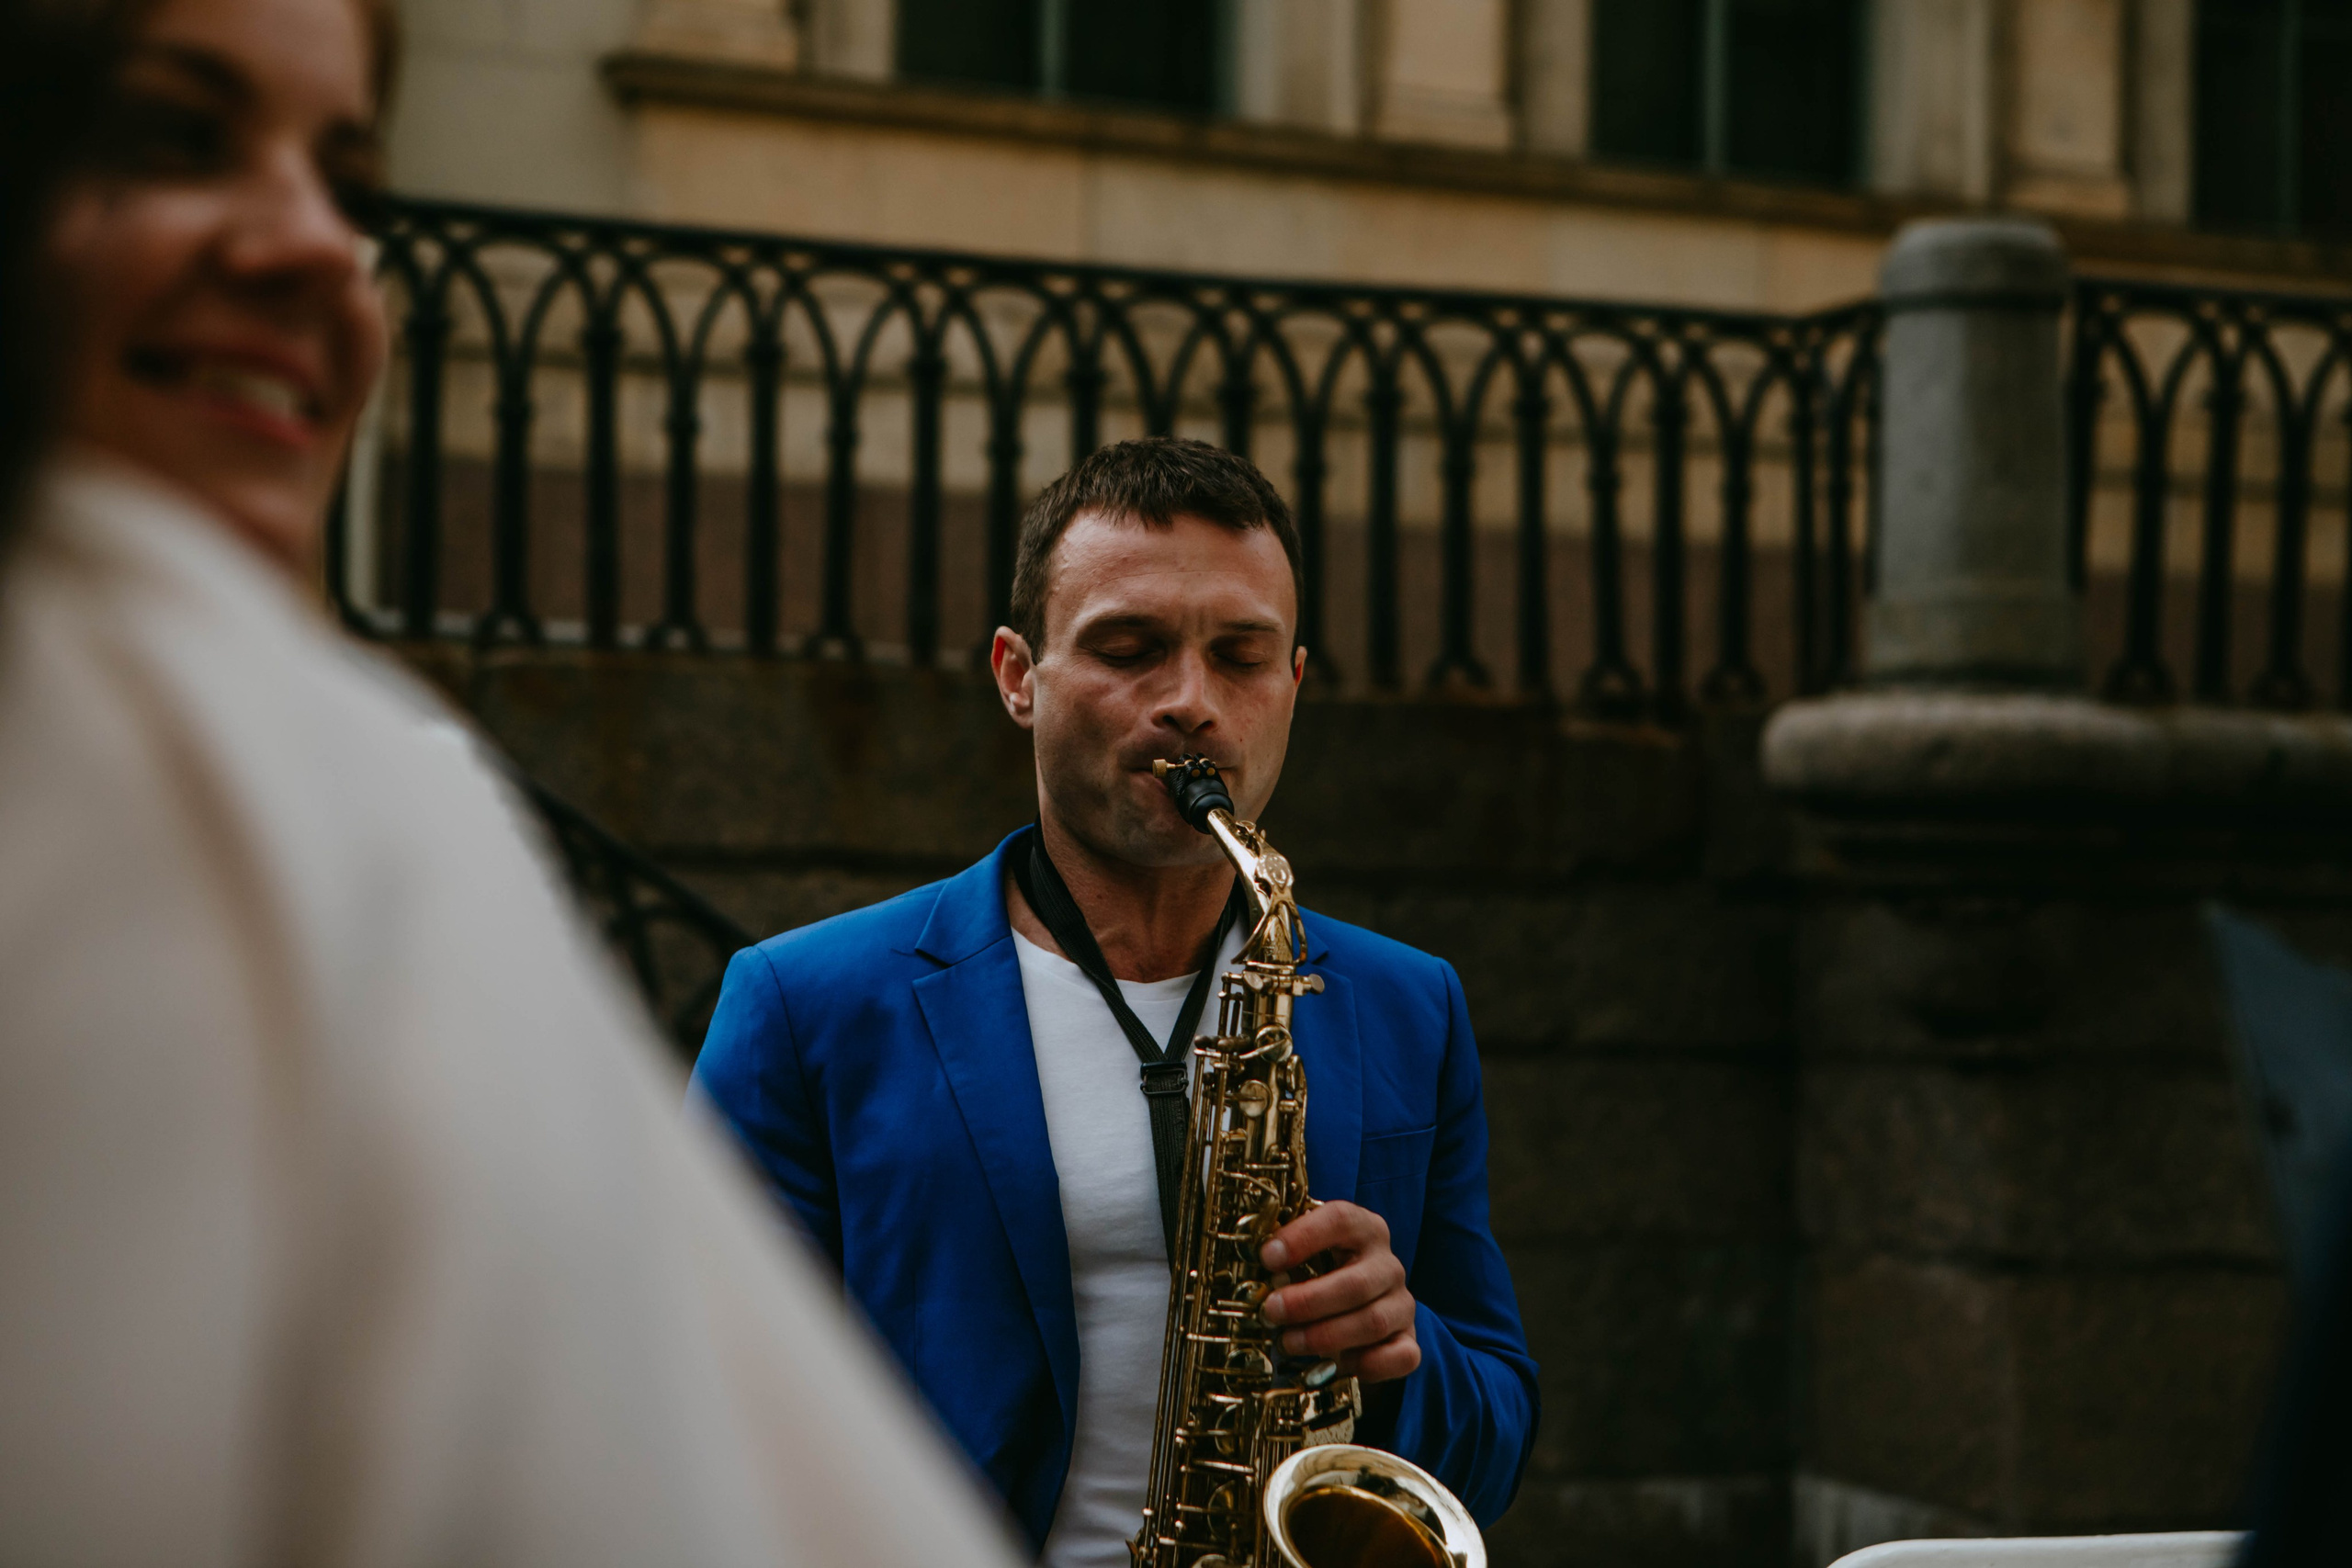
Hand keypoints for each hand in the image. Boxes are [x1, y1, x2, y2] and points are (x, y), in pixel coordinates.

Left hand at [1258, 1201, 1419, 1383]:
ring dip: (1324, 1336)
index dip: (1302, 1237)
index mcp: (1363, 1229)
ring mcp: (1402, 1304)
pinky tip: (1333, 1364)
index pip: (1341, 1219)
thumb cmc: (1322, 1276)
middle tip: (1270, 1311)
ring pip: (1372, 1321)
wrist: (1359, 1309)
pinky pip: (1400, 1356)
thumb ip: (1283, 1257)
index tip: (1267, 1257)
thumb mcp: (1306, 1256)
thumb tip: (1245, 1264)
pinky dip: (1365, 1364)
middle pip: (1356, 1283)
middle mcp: (1388, 1264)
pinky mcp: (1409, 1340)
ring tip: (1287, 1342)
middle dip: (1307, 1302)